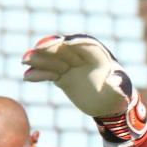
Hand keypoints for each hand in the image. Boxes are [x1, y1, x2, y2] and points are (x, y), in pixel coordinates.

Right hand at [22, 34, 146, 146]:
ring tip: (24, 61)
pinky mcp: (62, 76)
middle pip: (64, 49)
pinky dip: (38, 75)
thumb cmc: (119, 94)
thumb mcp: (121, 90)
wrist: (109, 105)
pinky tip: (27, 77)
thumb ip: (118, 84)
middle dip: (50, 48)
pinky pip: (48, 73)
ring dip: (38, 59)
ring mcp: (70, 66)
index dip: (74, 42)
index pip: (85, 44)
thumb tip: (113, 80)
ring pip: (52, 60)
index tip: (63, 41)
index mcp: (98, 55)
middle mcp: (82, 57)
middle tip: (35, 48)